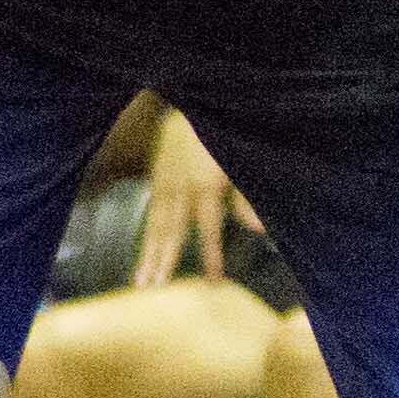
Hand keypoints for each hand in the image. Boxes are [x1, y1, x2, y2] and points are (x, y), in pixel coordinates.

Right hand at [132, 109, 250, 287]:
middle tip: (152, 289)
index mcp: (204, 187)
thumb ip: (245, 201)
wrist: (190, 109)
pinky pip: (150, 215)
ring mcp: (164, 187)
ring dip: (146, 256)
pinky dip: (146, 237)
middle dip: (161, 262)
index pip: (207, 228)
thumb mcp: (240, 165)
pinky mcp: (156, 182)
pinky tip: (143, 256)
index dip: (211, 254)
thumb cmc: (222, 139)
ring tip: (139, 282)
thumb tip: (258, 231)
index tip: (212, 280)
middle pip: (169, 232)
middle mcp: (179, 191)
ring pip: (154, 227)